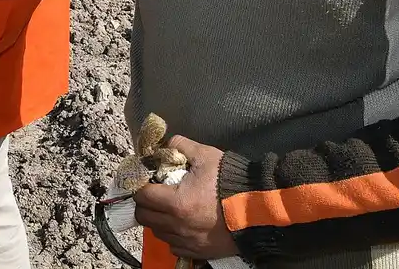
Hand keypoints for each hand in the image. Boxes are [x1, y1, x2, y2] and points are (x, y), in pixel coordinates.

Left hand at [133, 136, 239, 261]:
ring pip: (157, 233)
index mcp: (176, 202)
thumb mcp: (205, 156)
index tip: (145, 179)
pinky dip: (172, 235)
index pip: (141, 195)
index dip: (139, 185)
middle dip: (145, 203)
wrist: (259, 210)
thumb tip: (165, 145)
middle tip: (155, 192)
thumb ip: (180, 146)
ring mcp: (188, 241)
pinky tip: (182, 224)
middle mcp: (177, 226)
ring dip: (157, 220)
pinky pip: (173, 246)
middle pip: (144, 217)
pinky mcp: (199, 252)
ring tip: (169, 208)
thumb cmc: (230, 181)